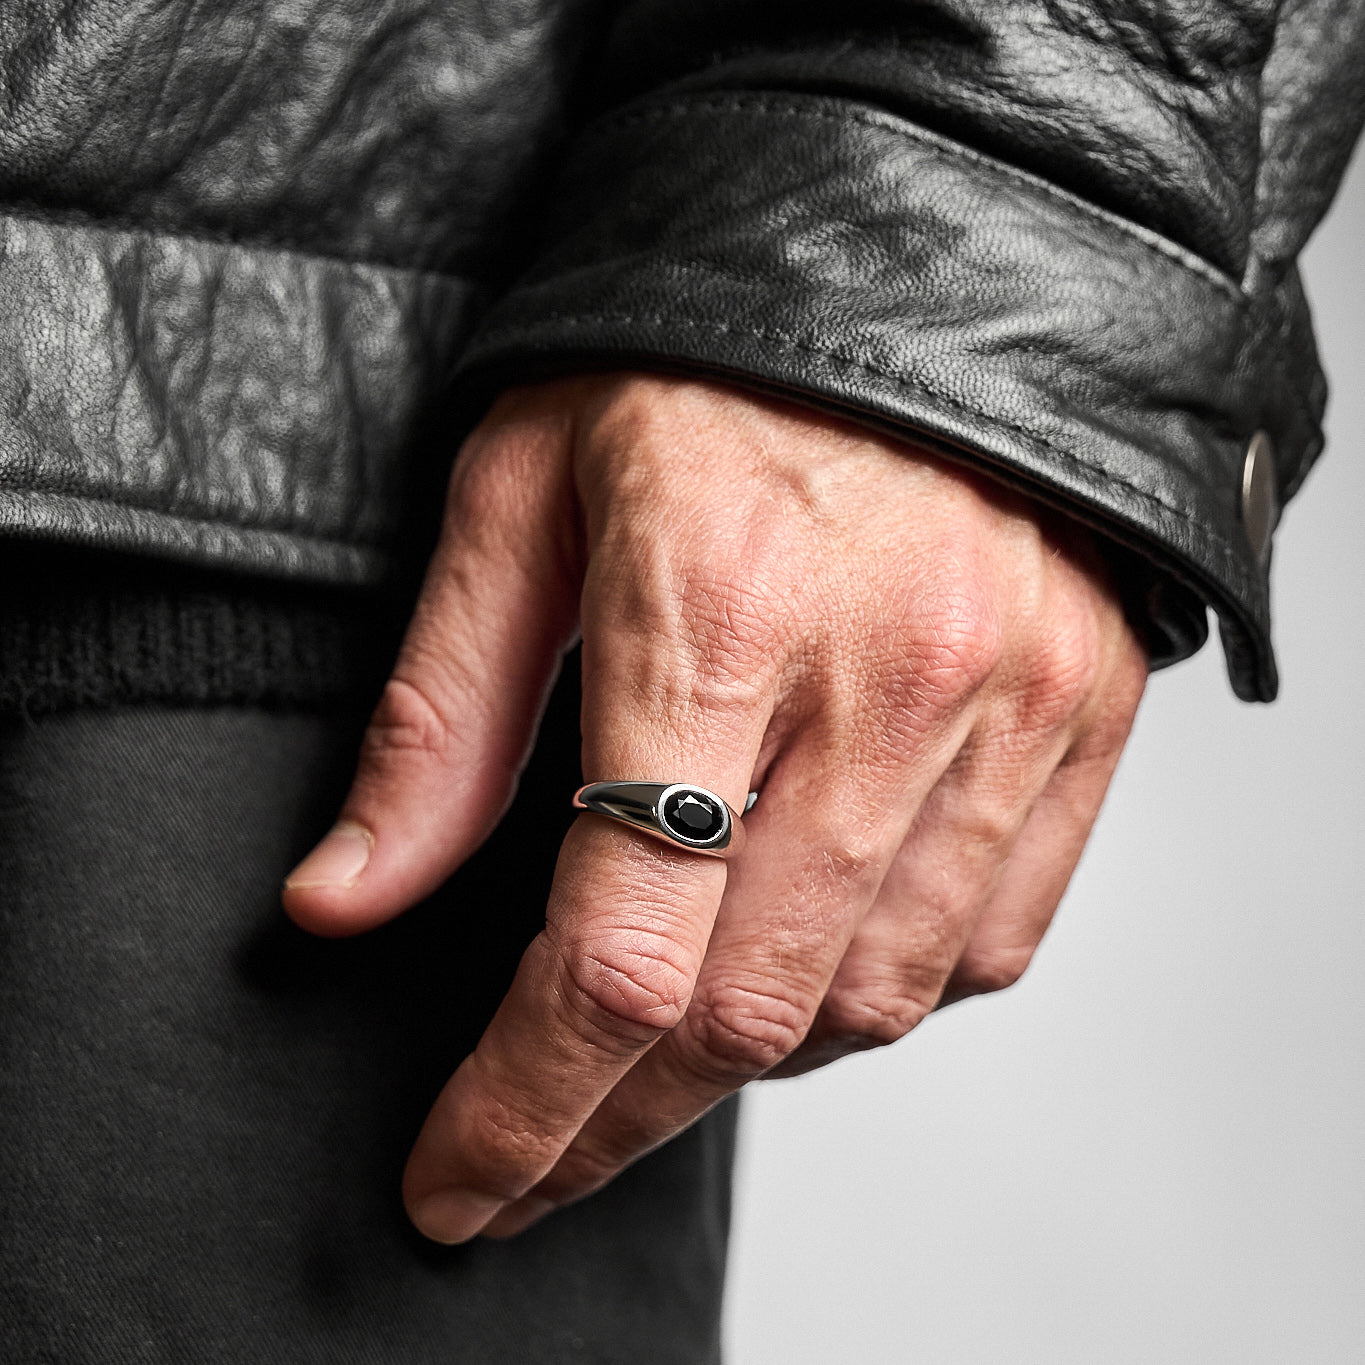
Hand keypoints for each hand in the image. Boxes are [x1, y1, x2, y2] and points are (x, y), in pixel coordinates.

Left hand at [282, 373, 1147, 1242]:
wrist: (920, 272)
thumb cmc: (701, 365)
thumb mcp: (523, 494)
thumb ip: (440, 717)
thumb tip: (342, 902)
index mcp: (715, 612)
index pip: (618, 952)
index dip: (524, 1107)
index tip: (463, 1183)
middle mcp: (884, 681)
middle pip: (745, 1015)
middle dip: (617, 1121)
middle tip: (538, 1148)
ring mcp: (1004, 708)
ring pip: (871, 1001)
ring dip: (749, 1057)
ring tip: (669, 1027)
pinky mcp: (1078, 720)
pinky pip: (989, 945)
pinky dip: (883, 992)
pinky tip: (811, 950)